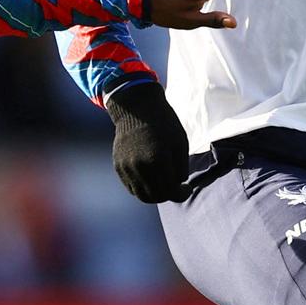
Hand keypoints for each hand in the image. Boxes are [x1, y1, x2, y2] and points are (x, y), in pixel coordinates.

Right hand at [105, 81, 189, 203]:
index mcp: (158, 160)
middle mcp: (140, 167)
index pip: (171, 191)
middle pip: (156, 196)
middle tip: (175, 188)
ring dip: (155, 194)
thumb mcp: (181, 143)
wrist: (137, 108)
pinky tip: (151, 178)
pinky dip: (142, 188)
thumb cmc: (164, 124)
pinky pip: (131, 187)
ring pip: (142, 195)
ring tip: (163, 185)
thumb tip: (177, 185)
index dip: (182, 194)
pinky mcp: (119, 166)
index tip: (186, 189)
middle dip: (168, 195)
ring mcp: (127, 167)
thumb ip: (181, 168)